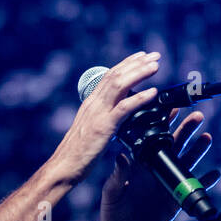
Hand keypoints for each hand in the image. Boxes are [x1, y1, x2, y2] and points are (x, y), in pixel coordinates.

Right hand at [53, 51, 160, 182]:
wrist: (65, 165)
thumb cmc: (78, 152)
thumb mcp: (91, 128)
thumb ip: (104, 117)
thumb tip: (119, 113)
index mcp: (91, 102)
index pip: (109, 76)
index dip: (127, 64)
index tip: (142, 56)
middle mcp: (94, 103)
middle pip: (116, 75)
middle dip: (137, 63)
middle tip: (155, 55)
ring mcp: (98, 113)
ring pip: (120, 85)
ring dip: (139, 73)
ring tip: (155, 66)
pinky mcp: (103, 127)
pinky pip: (124, 108)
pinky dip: (140, 98)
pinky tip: (153, 92)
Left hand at [96, 108, 220, 220]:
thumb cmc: (113, 210)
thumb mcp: (112, 190)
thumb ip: (118, 175)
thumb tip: (121, 157)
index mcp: (141, 164)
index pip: (155, 139)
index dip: (165, 124)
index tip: (173, 109)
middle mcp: (157, 169)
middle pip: (176, 145)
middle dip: (186, 130)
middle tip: (197, 117)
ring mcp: (168, 182)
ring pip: (187, 161)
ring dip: (198, 149)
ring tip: (206, 137)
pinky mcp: (176, 199)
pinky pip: (194, 188)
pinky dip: (206, 182)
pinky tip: (214, 174)